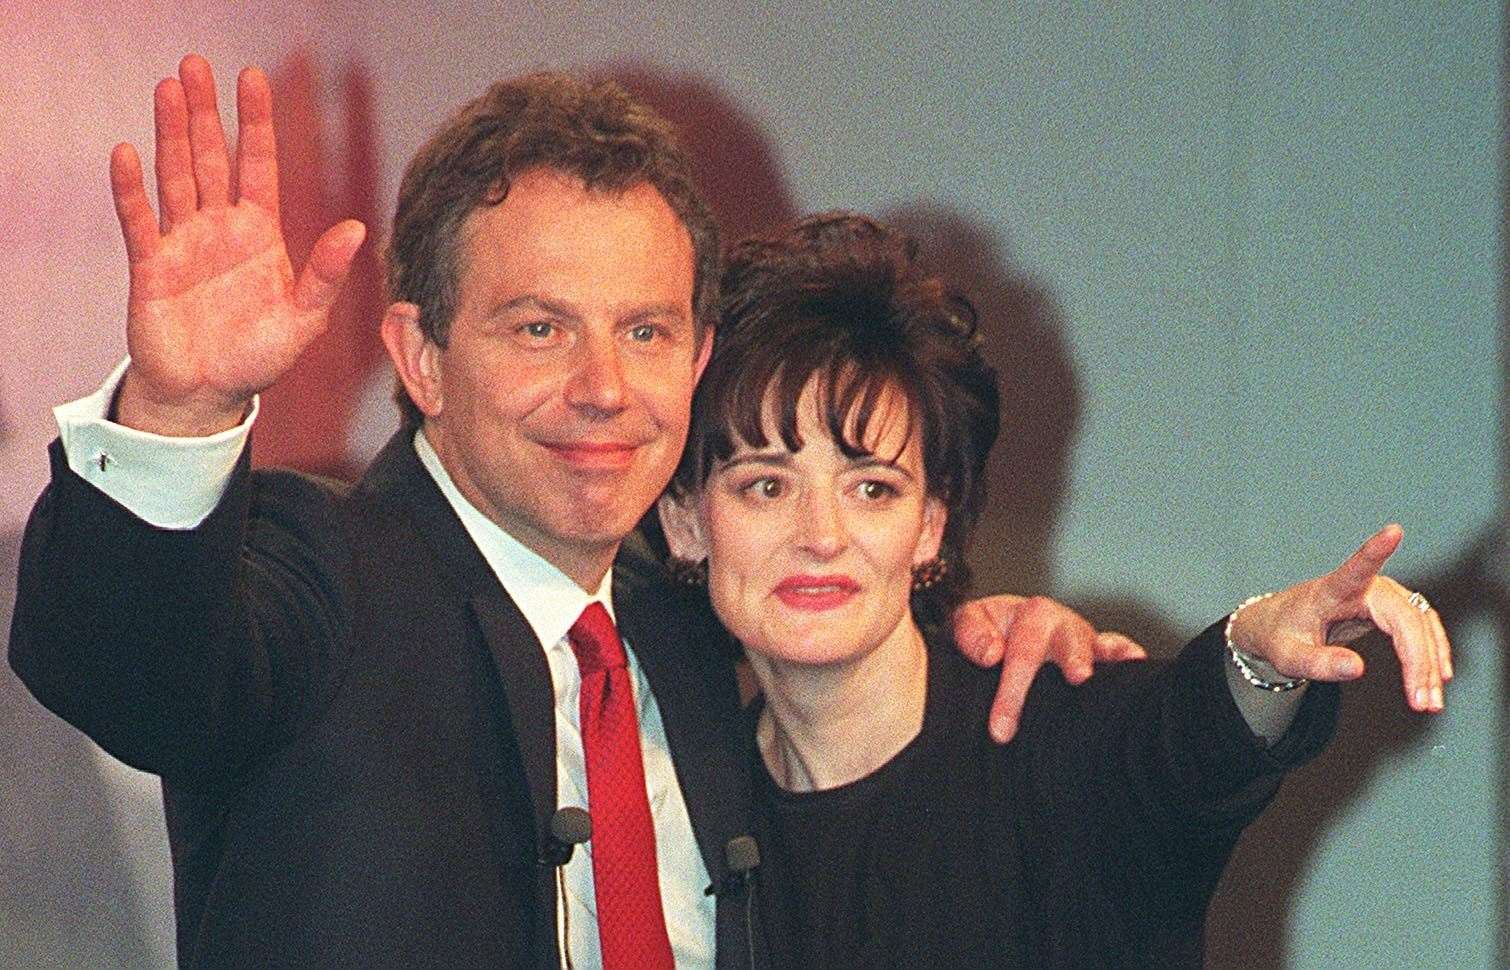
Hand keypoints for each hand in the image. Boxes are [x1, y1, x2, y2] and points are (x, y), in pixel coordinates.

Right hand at [111, 54, 365, 435]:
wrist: (211, 396)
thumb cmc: (259, 358)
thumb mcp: (305, 319)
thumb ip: (326, 275)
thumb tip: (357, 229)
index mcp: (259, 233)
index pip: (257, 165)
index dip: (255, 123)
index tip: (252, 78)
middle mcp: (219, 228)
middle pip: (210, 158)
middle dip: (204, 113)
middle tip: (195, 65)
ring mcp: (182, 243)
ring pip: (175, 177)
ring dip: (170, 134)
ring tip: (167, 88)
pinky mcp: (150, 267)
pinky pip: (139, 221)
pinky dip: (132, 190)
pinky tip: (128, 154)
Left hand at [953, 595, 1146, 742]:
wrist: (1001, 631)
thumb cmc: (986, 631)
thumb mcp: (968, 622)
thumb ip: (971, 633)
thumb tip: (991, 654)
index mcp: (1030, 615)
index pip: (1021, 654)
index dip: (1012, 693)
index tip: (1001, 729)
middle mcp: (1061, 625)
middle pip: (1068, 643)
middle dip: (1073, 659)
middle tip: (1078, 677)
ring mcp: (1083, 639)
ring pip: (1097, 646)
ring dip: (1105, 660)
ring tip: (1103, 677)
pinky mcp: (1099, 653)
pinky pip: (1117, 649)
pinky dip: (1128, 654)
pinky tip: (1137, 663)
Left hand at [1227, 524, 1451, 711]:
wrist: (1278, 626)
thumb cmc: (1281, 636)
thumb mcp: (1289, 657)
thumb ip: (1319, 664)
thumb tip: (1358, 669)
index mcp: (1332, 590)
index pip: (1356, 567)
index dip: (1375, 550)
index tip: (1393, 531)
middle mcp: (1363, 587)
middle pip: (1405, 617)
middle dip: (1419, 661)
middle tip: (1423, 702)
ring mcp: (1382, 595)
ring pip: (1420, 625)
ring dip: (1430, 663)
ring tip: (1429, 701)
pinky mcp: (1391, 608)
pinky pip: (1421, 629)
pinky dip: (1430, 655)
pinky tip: (1436, 679)